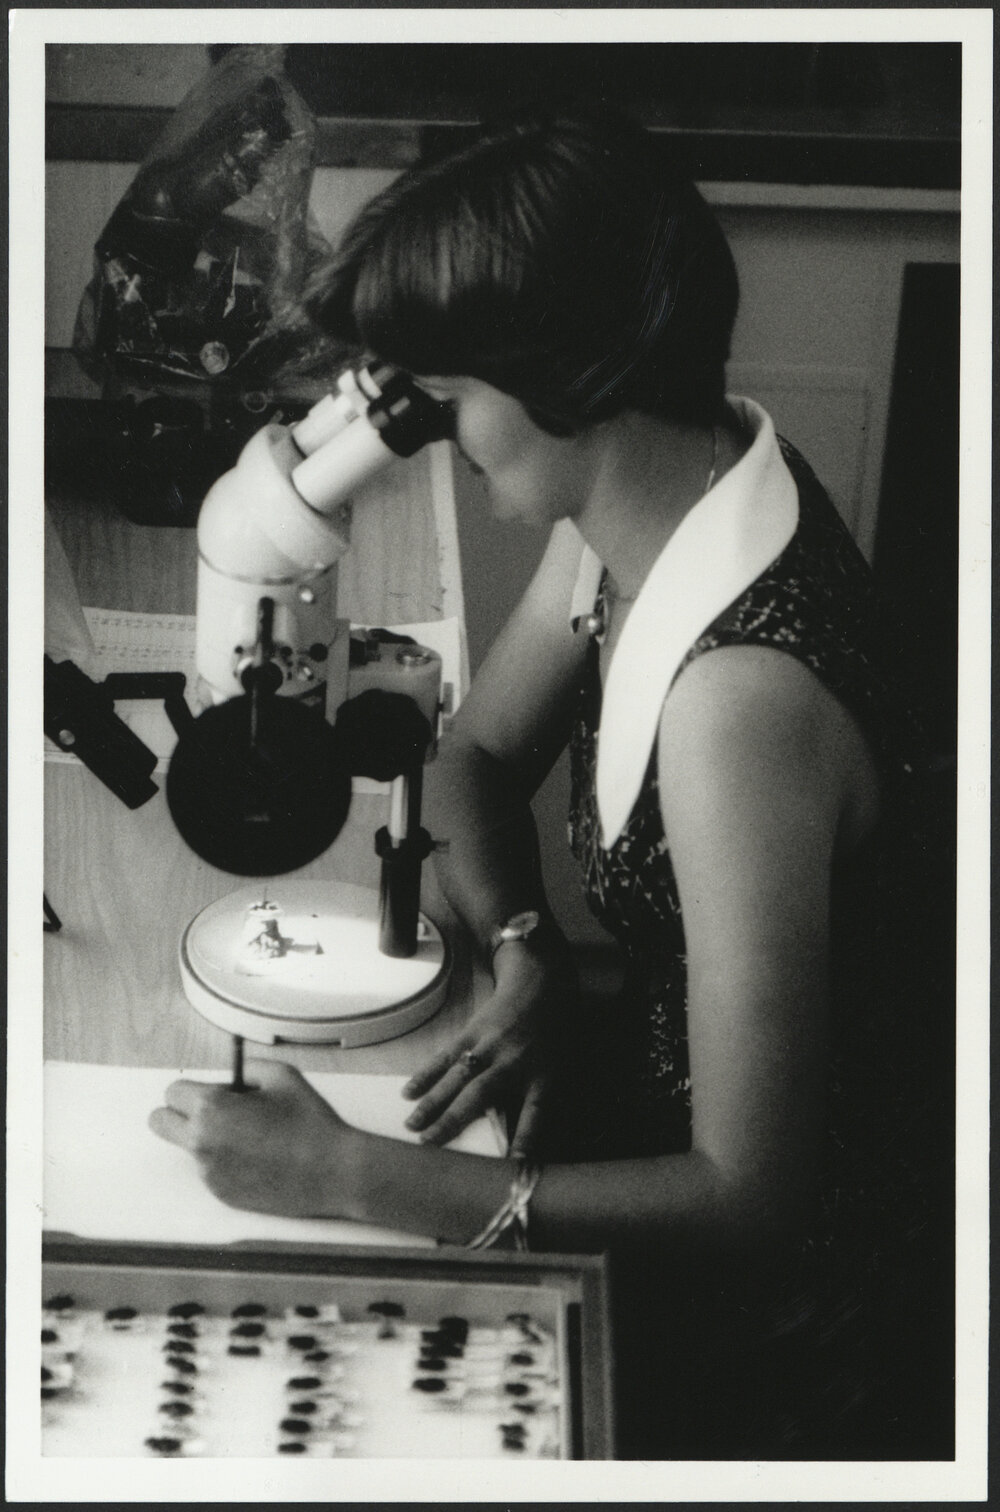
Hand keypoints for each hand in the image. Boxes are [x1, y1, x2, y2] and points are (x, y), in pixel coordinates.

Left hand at [148, 1060, 361, 1219]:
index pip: (173, 1092)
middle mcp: (202, 1142)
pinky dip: (226, 1162)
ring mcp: (209, 1173)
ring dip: (209, 1138)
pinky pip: (210, 1170)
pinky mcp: (221, 1194)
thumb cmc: (310, 1122)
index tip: (215, 1092)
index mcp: (212, 1109)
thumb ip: (247, 1068)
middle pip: (160, 1122)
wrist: (333, 1172)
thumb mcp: (282, 1075)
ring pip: (189, 1147)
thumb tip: (231, 1080)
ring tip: (252, 1137)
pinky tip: (260, 1158)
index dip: (196, 1088)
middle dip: (179, 1113)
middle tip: (211, 1112)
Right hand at [402, 937, 576, 1154]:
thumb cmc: (555, 1036)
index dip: (526, 1137)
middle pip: (480, 1095)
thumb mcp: (563, 1068)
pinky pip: (446, 1056)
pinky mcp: (472, 1031)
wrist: (542, 985)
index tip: (514, 1162)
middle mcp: (514, 1062)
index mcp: (544, 1075)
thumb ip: (544, 1103)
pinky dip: (426, 1074)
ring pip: (457, 1077)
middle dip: (453, 1121)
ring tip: (412, 1126)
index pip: (536, 1113)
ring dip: (432, 1101)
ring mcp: (490, 1045)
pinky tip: (409, 1091)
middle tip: (428, 1145)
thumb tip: (524, 1147)